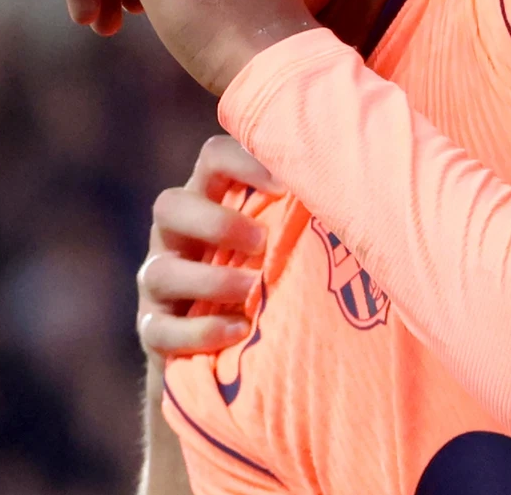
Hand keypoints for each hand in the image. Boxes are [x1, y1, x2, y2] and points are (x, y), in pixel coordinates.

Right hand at [137, 135, 284, 357]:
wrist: (229, 352)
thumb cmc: (271, 280)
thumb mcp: (282, 243)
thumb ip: (300, 217)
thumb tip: (355, 195)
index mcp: (208, 200)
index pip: (213, 158)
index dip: (243, 162)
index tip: (286, 185)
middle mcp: (175, 236)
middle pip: (169, 205)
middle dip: (216, 222)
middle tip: (262, 242)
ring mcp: (158, 284)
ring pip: (159, 272)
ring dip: (211, 280)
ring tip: (253, 291)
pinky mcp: (154, 330)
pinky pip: (159, 330)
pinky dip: (201, 331)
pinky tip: (238, 330)